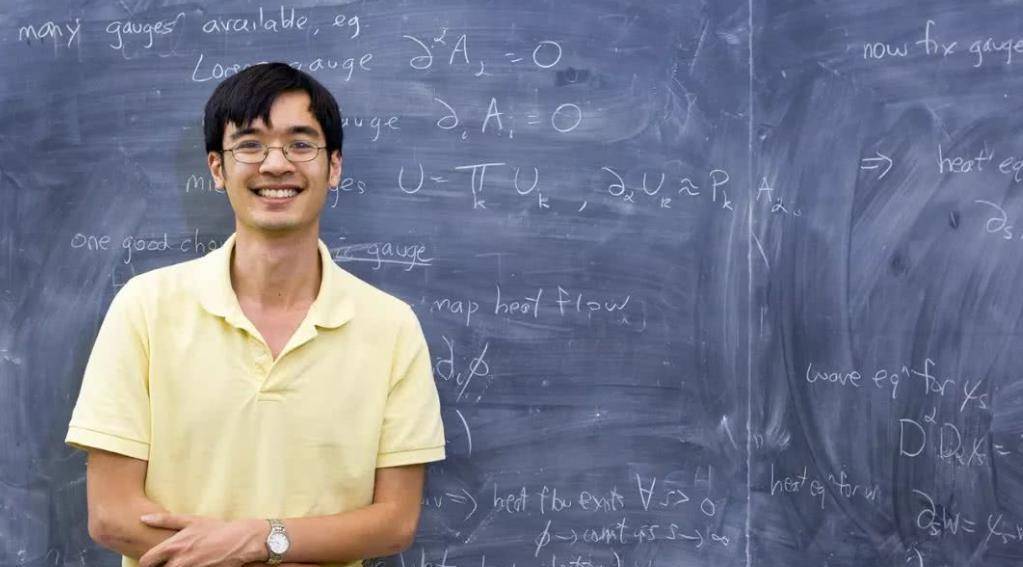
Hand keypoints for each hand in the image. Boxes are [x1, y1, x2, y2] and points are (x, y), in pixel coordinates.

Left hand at [138, 513, 265, 566]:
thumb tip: (143, 518)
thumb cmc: (216, 529)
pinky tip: (197, 564)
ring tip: (187, 561)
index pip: (146, 562)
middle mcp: (179, 562)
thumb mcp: (191, 520)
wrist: (240, 541)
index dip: (148, 562)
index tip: (155, 560)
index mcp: (173, 547)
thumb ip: (165, 520)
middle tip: (173, 560)